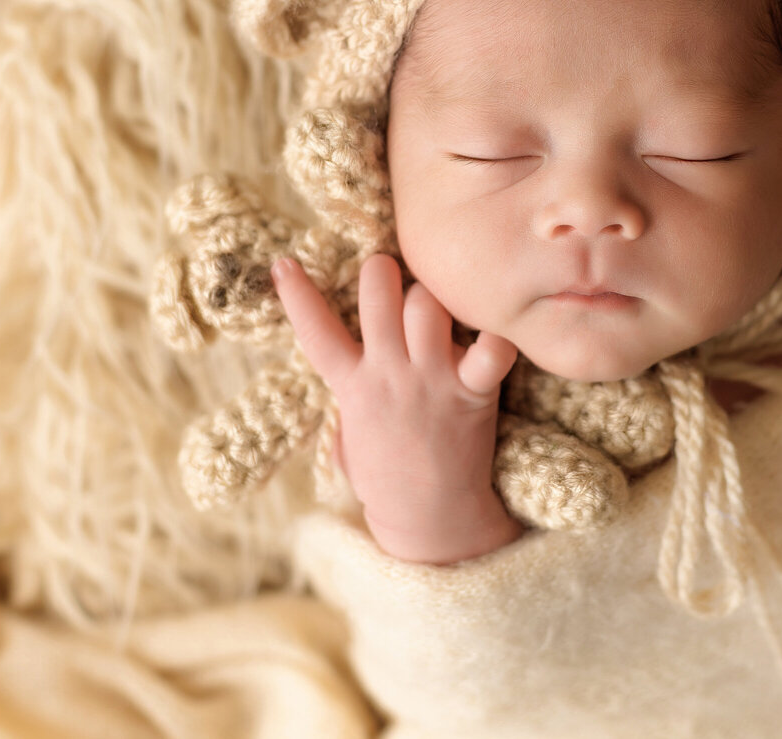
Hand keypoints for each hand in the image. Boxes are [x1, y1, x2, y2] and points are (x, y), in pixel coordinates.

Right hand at [271, 254, 522, 562]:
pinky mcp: (472, 392)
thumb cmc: (388, 472)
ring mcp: (430, 380)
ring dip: (434, 294)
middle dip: (383, 271)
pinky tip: (495, 328)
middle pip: (380, 293)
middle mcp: (389, 374)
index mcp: (352, 384)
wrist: (429, 518)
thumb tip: (339, 354)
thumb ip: (348, 386)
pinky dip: (498, 334)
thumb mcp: (350, 428)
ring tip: (440, 304)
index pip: (315, 333)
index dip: (297, 296)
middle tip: (392, 274)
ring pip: (428, 304)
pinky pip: (490, 348)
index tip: (282, 263)